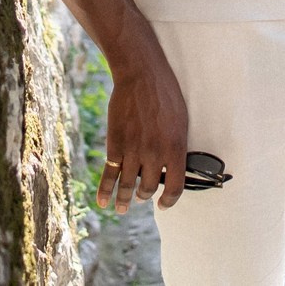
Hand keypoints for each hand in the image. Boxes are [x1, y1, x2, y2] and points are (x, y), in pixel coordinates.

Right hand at [99, 40, 189, 209]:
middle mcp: (155, 154)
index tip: (164, 205)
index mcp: (175, 148)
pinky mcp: (115, 145)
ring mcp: (133, 151)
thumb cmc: (166, 96)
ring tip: (122, 208)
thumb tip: (175, 168)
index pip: (176, 187)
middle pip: (149, 188)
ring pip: (128, 185)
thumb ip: (177, 147)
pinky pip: (110, 174)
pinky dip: (105, 190)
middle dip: (145, 196)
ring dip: (124, 199)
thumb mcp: (181, 122)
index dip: (170, 201)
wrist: (142, 77)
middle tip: (142, 198)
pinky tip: (103, 202)